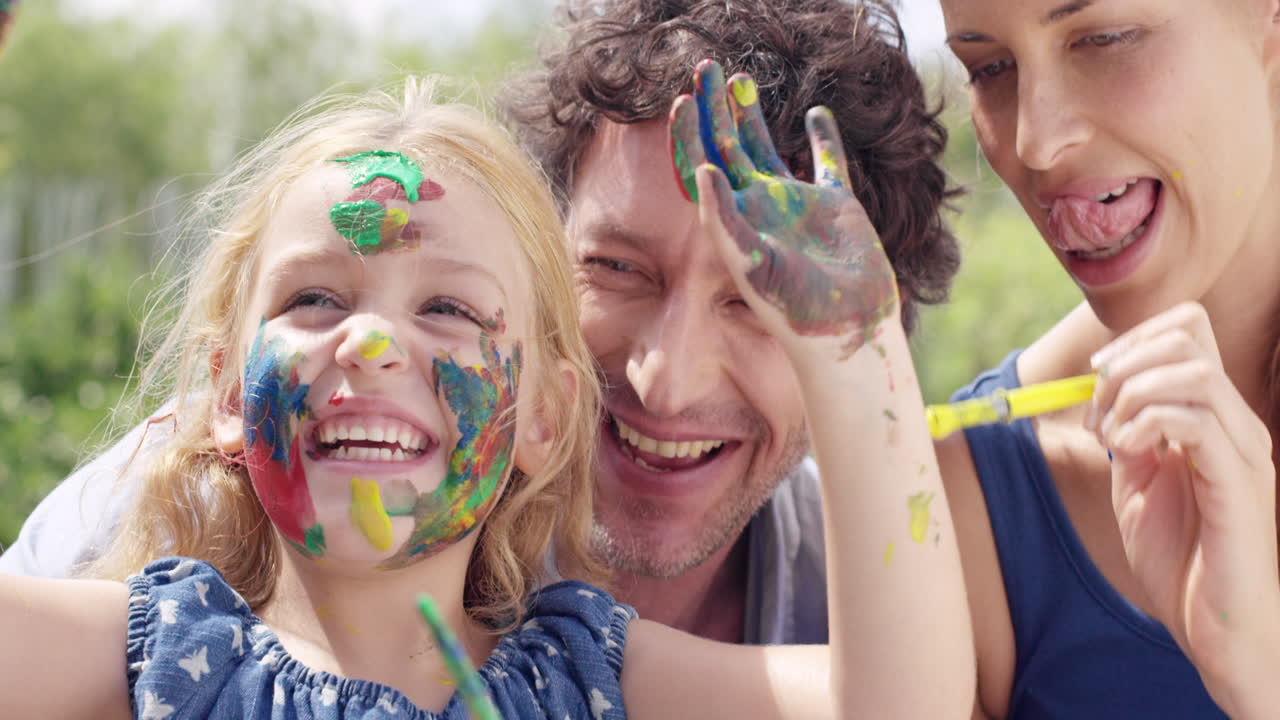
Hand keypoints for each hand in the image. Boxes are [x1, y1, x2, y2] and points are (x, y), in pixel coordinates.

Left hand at [668, 60, 897, 359]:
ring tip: (739, 79)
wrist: (844, 331)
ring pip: (768, 148)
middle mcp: (760, 209)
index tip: (680, 100)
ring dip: (752, 116)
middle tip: (703, 69)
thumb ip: (724, 220)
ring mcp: (797, 205)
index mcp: (734, 221)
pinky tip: (816, 112)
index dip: (689, 135)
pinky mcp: (837, 207)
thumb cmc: (793, 308)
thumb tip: (703, 169)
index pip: (701, 167)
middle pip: (728, 147)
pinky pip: (827, 163)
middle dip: (714, 109)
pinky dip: (824, 137)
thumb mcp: (750, 264)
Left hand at [1089, 302, 1279, 712]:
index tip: (1095, 383)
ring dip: (1132, 393)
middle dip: (1123, 362)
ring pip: (1191, 370)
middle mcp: (1237, 423)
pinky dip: (1145, 423)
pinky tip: (1126, 454)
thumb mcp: (1136, 487)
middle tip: (1099, 416)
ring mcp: (1244, 449)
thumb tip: (1105, 399)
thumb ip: (1127, 438)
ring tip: (1114, 439)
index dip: (1131, 341)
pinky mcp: (1239, 482)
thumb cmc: (1182, 563)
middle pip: (1187, 336)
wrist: (1215, 629)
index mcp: (1214, 419)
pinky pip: (1193, 420)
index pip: (1187, 331)